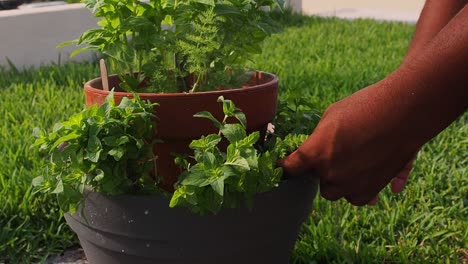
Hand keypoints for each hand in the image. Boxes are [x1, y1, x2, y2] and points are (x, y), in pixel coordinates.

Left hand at [279, 80, 421, 205]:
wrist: (404, 111)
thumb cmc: (365, 106)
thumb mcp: (331, 115)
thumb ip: (320, 138)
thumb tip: (317, 148)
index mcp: (316, 154)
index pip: (290, 168)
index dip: (284, 167)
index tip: (282, 166)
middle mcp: (331, 174)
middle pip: (319, 183)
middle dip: (322, 173)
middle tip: (332, 158)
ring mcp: (352, 185)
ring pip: (338, 192)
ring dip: (340, 182)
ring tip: (351, 164)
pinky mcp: (373, 190)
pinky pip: (359, 197)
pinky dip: (360, 188)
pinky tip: (366, 173)